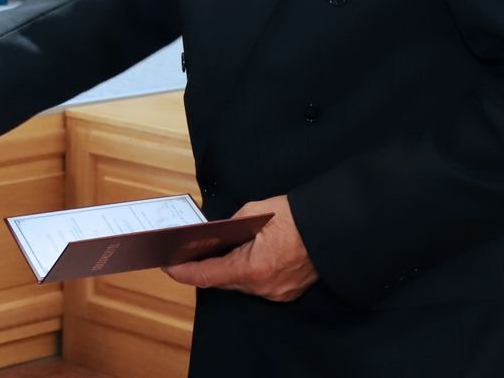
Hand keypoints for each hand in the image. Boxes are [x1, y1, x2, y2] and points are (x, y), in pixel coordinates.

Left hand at [163, 195, 317, 302]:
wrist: (336, 228)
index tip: (167, 264)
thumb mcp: (255, 212)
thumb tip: (218, 233)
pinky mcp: (287, 291)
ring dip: (225, 268)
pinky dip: (244, 271)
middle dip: (203, 267)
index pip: (207, 275)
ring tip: (208, 251)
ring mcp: (276, 292)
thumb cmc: (298, 217)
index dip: (183, 271)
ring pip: (240, 283)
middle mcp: (263, 287)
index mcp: (253, 267)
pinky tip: (238, 257)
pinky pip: (257, 284)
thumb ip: (231, 225)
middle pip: (222, 281)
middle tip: (185, 252)